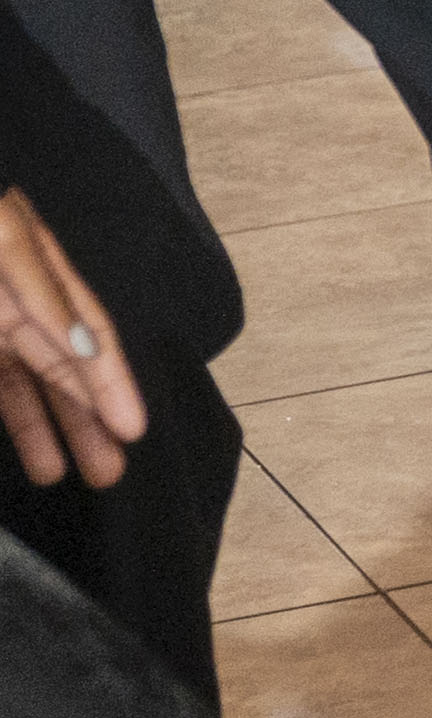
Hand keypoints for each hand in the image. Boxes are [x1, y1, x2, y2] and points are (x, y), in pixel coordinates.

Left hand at [0, 189, 145, 493]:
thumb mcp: (6, 242)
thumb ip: (43, 293)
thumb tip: (88, 348)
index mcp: (40, 276)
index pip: (90, 338)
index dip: (113, 384)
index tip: (133, 429)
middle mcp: (16, 305)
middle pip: (60, 370)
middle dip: (85, 421)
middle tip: (110, 473)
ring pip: (18, 383)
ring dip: (40, 430)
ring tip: (59, 475)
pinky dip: (4, 410)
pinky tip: (19, 442)